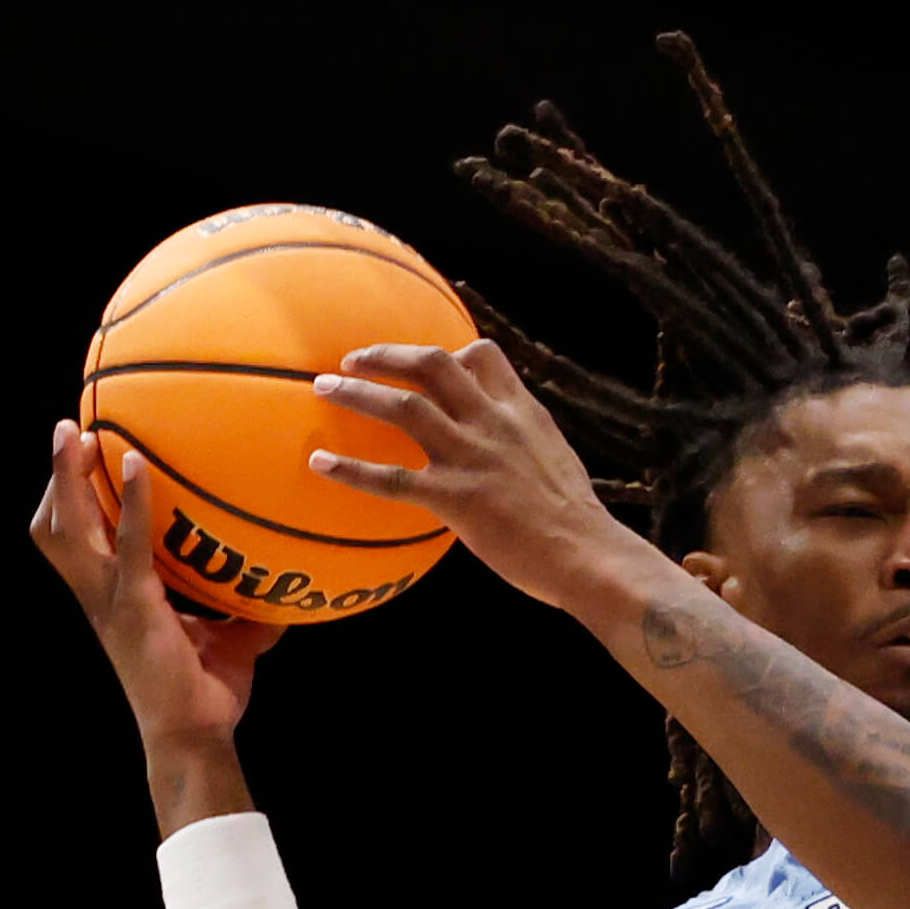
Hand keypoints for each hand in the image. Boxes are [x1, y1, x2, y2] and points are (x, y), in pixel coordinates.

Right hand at [32, 422, 280, 748]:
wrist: (193, 737)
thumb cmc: (207, 695)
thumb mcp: (229, 643)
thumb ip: (246, 613)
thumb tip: (286, 590)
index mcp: (112, 600)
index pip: (77, 543)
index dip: (70, 504)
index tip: (81, 461)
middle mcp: (100, 596)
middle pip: (56, 528)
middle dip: (55, 480)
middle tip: (69, 430)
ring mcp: (111, 601)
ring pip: (70, 529)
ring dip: (69, 478)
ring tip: (80, 433)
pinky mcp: (134, 607)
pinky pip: (127, 543)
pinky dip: (130, 500)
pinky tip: (135, 463)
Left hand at [306, 340, 639, 612]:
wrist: (590, 556)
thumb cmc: (578, 522)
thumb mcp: (557, 462)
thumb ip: (525, 443)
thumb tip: (507, 447)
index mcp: (521, 413)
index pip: (482, 356)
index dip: (448, 352)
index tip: (423, 363)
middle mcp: (493, 424)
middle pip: (433, 365)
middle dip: (387, 355)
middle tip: (352, 360)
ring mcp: (472, 459)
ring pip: (405, 408)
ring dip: (358, 393)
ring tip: (323, 389)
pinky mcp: (456, 499)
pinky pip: (392, 479)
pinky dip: (350, 470)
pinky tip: (319, 464)